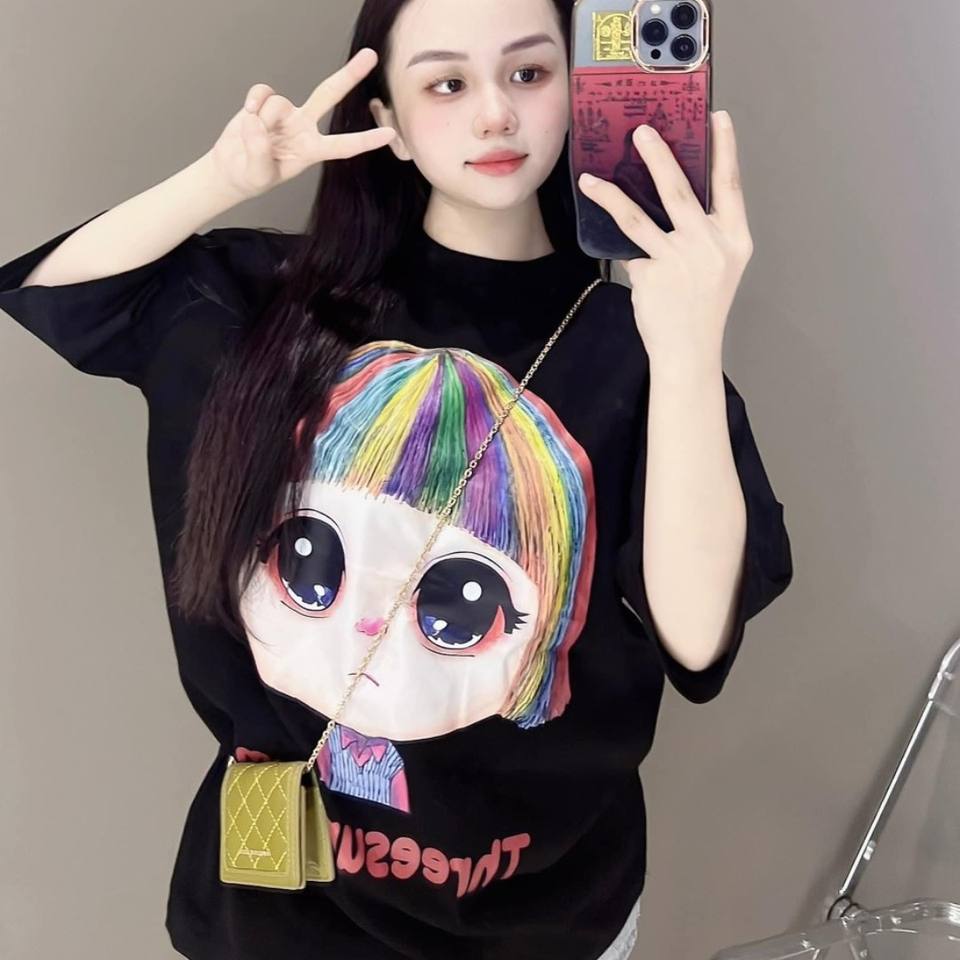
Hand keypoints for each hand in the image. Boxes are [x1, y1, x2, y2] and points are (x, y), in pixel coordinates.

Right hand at [209, 47, 397, 202]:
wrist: (232, 168)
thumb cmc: (251, 176)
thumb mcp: (258, 175)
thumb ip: (260, 153)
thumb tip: (257, 122)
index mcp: (311, 151)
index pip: (343, 145)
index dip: (366, 140)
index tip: (390, 134)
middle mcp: (303, 127)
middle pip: (329, 95)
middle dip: (349, 76)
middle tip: (370, 56)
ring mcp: (286, 113)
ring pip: (279, 103)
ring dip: (261, 120)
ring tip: (253, 138)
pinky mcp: (266, 102)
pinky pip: (263, 92)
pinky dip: (253, 101)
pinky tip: (248, 112)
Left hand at [577, 110, 753, 369]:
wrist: (690, 350)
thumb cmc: (702, 305)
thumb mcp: (718, 265)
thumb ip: (704, 232)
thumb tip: (667, 193)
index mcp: (735, 239)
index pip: (730, 185)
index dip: (725, 149)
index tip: (718, 117)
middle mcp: (710, 245)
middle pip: (680, 191)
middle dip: (659, 156)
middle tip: (642, 131)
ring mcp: (680, 260)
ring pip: (641, 216)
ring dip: (614, 192)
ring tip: (594, 175)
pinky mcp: (652, 275)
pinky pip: (628, 247)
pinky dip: (613, 236)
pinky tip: (598, 221)